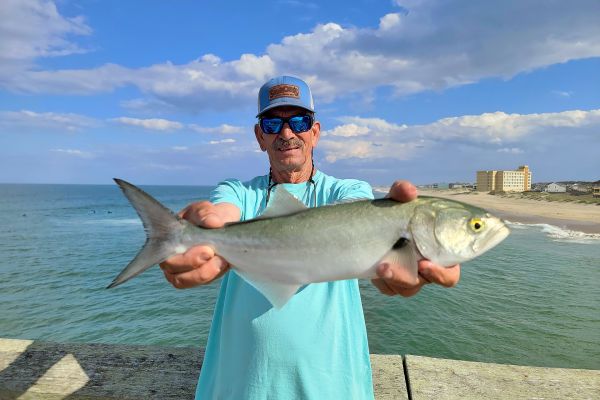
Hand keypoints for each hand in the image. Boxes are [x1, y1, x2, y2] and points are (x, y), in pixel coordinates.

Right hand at [159, 201, 229, 288]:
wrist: (223, 226)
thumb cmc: (208, 217)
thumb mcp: (206, 209)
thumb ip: (207, 213)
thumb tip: (213, 222)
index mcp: (167, 238)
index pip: (164, 255)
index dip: (184, 259)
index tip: (206, 249)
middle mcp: (169, 258)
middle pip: (173, 273)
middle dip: (194, 264)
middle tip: (212, 252)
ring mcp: (181, 270)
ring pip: (186, 281)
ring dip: (205, 273)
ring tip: (221, 260)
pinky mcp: (196, 277)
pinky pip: (201, 282)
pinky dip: (213, 274)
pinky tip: (224, 263)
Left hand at [371, 180, 460, 296]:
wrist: (369, 220)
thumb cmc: (393, 210)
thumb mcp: (397, 198)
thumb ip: (403, 191)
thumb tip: (409, 191)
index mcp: (439, 250)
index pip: (451, 271)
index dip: (443, 273)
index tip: (425, 263)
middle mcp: (428, 265)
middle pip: (434, 282)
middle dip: (426, 277)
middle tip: (415, 267)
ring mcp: (410, 275)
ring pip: (409, 288)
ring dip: (396, 279)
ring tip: (382, 266)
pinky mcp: (391, 280)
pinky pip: (389, 289)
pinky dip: (383, 281)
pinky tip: (375, 270)